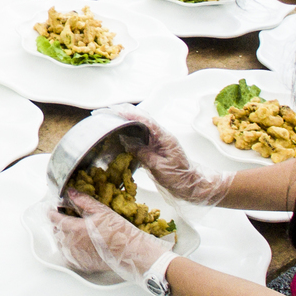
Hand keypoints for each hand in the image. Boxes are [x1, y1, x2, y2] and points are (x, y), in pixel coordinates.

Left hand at [49, 189, 170, 286]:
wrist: (130, 252)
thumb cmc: (118, 231)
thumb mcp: (101, 211)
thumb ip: (83, 201)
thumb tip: (71, 193)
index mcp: (74, 229)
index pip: (54, 219)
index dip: (51, 212)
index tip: (51, 209)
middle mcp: (71, 244)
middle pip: (56, 231)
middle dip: (58, 223)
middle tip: (65, 217)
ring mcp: (75, 255)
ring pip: (61, 244)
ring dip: (63, 236)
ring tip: (71, 230)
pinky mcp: (81, 264)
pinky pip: (68, 255)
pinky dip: (68, 248)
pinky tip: (76, 244)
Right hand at [112, 106, 235, 205]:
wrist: (191, 185)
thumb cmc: (179, 178)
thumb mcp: (159, 167)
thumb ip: (142, 153)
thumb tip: (126, 141)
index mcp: (164, 136)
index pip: (144, 119)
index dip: (127, 113)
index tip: (112, 110)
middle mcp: (160, 135)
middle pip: (140, 117)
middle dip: (122, 112)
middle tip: (104, 112)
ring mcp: (157, 140)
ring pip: (139, 124)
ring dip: (123, 120)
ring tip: (107, 119)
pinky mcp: (153, 146)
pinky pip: (138, 135)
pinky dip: (127, 131)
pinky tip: (117, 133)